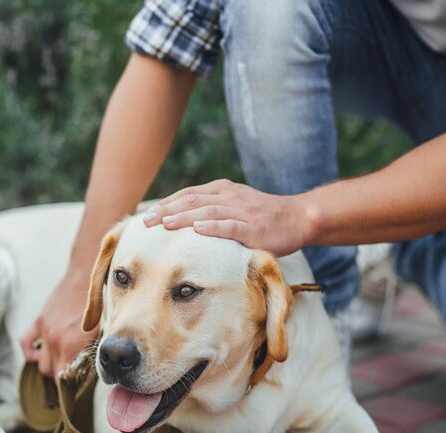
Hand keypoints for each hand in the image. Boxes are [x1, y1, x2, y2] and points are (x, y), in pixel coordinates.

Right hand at [20, 268, 97, 376]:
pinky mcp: (38, 321)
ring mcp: (44, 331)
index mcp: (72, 345)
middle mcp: (55, 341)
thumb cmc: (96, 305)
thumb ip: (89, 351)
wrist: (84, 278)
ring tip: (59, 362)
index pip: (63, 378)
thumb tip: (87, 369)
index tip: (74, 384)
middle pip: (51, 372)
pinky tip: (39, 353)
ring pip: (39, 363)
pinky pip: (25, 343)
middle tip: (70, 373)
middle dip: (60, 376)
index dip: (69, 385)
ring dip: (48, 365)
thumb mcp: (99, 331)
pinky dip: (30, 352)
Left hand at [142, 179, 311, 256]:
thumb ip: (212, 210)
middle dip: (167, 211)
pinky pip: (231, 226)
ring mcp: (242, 211)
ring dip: (184, 218)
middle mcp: (229, 197)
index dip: (166, 204)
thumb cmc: (263, 217)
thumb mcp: (235, 206)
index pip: (188, 195)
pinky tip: (198, 230)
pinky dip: (214, 227)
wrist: (298, 218)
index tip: (147, 216)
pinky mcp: (253, 228)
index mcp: (223, 190)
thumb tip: (184, 223)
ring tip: (165, 225)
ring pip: (207, 212)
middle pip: (192, 201)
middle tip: (146, 223)